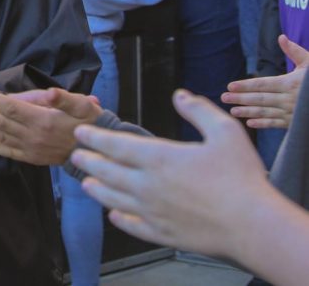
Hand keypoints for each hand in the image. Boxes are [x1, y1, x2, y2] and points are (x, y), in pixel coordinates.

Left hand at [0, 87, 101, 164]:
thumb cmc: (89, 121)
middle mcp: (33, 136)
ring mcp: (31, 148)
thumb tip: (50, 92)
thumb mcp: (82, 104)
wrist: (98, 151)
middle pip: (1, 123)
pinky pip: (9, 152)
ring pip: (1, 137)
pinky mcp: (32, 157)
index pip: (12, 108)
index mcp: (43, 120)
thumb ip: (64, 99)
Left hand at [71, 89, 271, 258]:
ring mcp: (152, 211)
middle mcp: (148, 185)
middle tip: (75, 156)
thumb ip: (198, 110)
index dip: (94, 137)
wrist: (252, 226)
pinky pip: (132, 225)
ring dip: (97, 190)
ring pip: (113, 199)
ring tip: (86, 183)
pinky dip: (119, 218)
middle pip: (107, 172)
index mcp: (159, 158)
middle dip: (88, 162)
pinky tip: (114, 215)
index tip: (80, 133)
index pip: (115, 145)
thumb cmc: (241, 178)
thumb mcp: (225, 132)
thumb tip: (180, 95)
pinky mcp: (162, 233)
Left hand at [222, 34, 307, 128]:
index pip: (263, 84)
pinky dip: (263, 124)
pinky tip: (250, 122)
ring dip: (248, 112)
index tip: (230, 86)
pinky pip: (277, 124)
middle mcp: (290, 99)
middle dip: (241, 98)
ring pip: (266, 112)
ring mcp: (293, 113)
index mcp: (290, 83)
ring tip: (233, 111)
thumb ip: (294, 51)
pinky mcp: (296, 123)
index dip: (246, 85)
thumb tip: (281, 37)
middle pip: (260, 99)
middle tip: (224, 98)